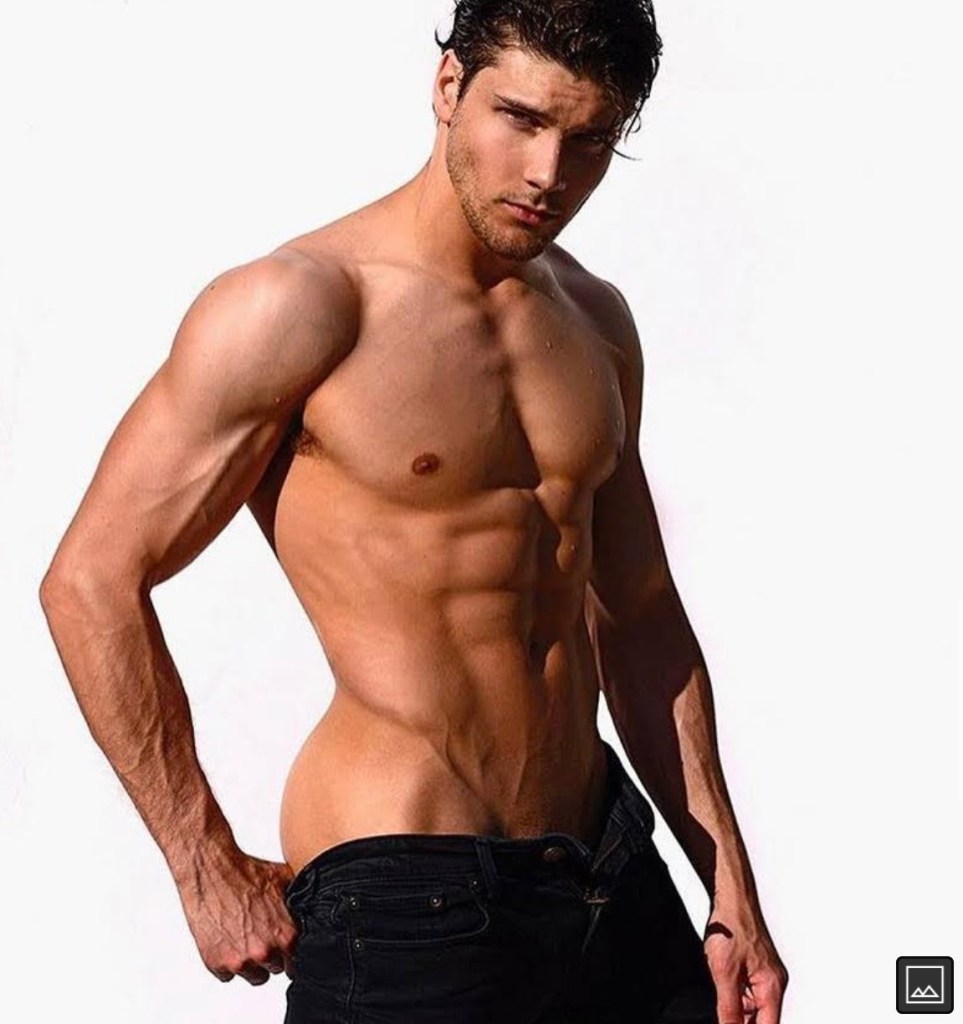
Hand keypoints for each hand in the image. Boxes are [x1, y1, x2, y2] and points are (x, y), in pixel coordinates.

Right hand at [175, 849, 298, 985]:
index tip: (282, 943)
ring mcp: (240, 961)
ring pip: (254, 976)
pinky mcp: (217, 964)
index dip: (290, 952)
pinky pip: (227, 975)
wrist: (213, 870)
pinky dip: (227, 960)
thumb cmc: (246, 873)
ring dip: (251, 962)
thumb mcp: (285, 880)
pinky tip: (227, 937)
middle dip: (271, 955)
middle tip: (260, 933)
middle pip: (276, 969)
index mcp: (287, 935)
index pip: (297, 963)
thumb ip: (301, 902)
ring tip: (244, 934)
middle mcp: (265, 952)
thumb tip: (315, 907)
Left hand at [702, 904, 788, 1022]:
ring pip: (750, 1005)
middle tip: (722, 1012)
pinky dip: (733, 991)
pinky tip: (720, 979)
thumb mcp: (725, 972)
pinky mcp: (753, 965)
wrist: (731, 896)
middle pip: (760, 1019)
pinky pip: (745, 989)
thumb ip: (729, 1007)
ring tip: (721, 981)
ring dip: (735, 1005)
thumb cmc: (733, 924)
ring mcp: (764, 974)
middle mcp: (772, 983)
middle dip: (740, 1019)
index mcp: (772, 988)